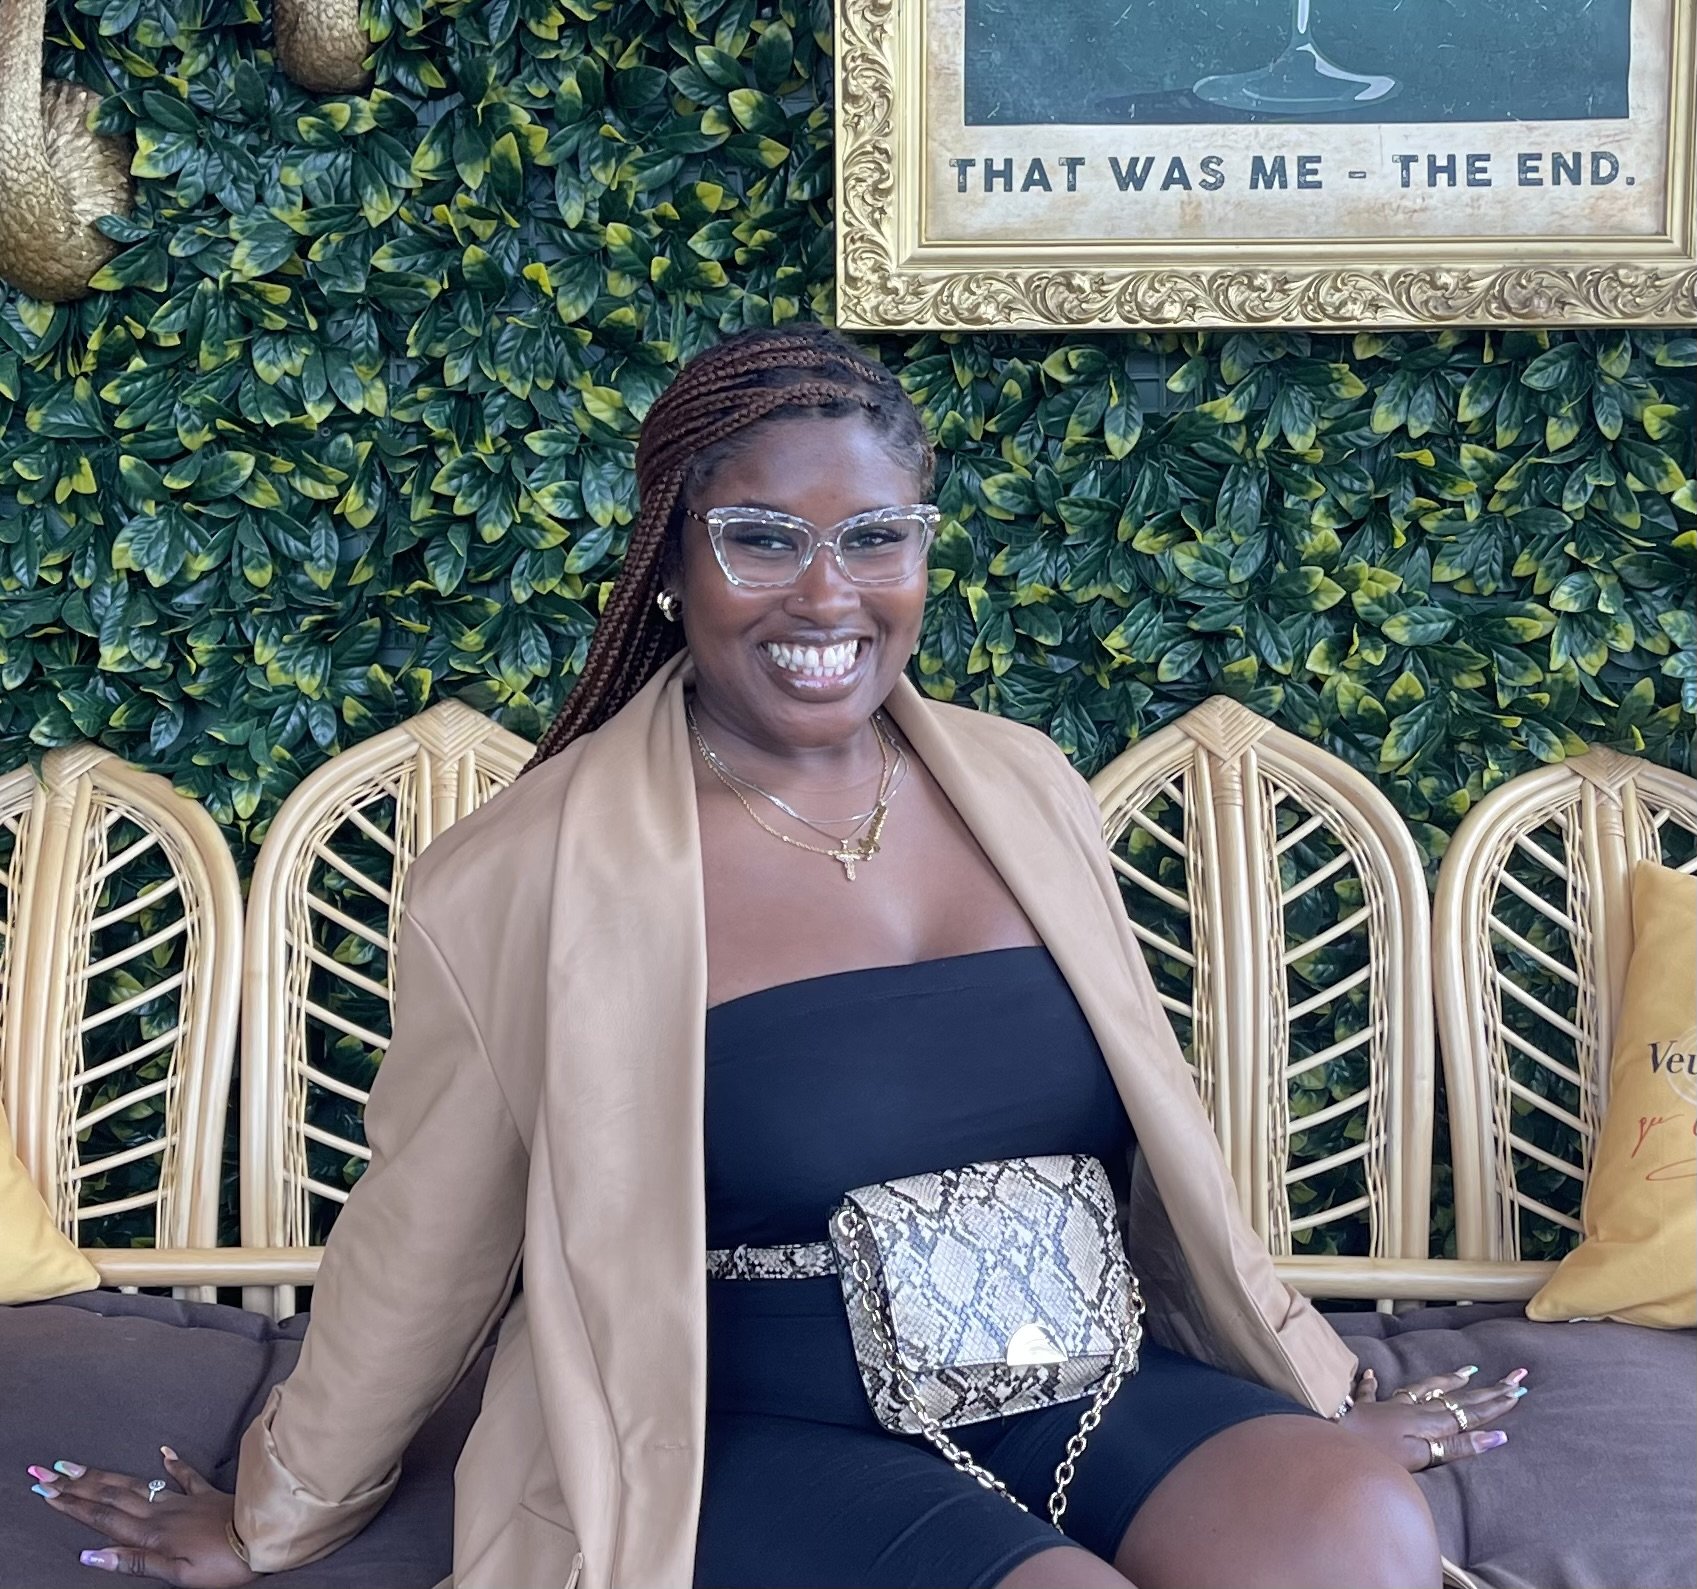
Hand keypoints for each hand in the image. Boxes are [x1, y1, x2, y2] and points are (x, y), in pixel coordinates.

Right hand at [27, 1447, 256, 1585]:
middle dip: (77, 1485)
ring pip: (137, 1484)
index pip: (102, 1517)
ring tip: (80, 1465)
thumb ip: (133, 1561)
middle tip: (47, 1471)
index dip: (72, 1505)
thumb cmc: (221, 1565)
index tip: (46, 1491)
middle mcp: (163, 1512)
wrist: (265, 1538)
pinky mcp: (206, 1495)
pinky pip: (186, 1475)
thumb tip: (91, 1555)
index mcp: (152, 1534)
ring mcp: (184, 1500)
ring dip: (106, 1475)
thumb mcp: (175, 1574)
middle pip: (112, 1496)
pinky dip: (173, 1463)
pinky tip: (163, 1450)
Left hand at [1340, 1365, 1528, 1472]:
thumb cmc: (1376, 1454)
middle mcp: (1412, 1410)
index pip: (1470, 1412)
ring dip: (1445, 1381)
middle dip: (1486, 1389)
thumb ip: (1454, 1445)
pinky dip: (1374, 1384)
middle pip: (1455, 1398)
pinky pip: (1372, 1393)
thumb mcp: (1420, 1455)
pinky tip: (1372, 1375)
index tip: (1518, 1389)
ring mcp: (1388, 1406)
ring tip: (1466, 1371)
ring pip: (1422, 1389)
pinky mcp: (1363, 1409)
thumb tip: (1494, 1436)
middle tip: (1513, 1375)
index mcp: (1428, 1423)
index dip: (1495, 1403)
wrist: (1331, 1436)